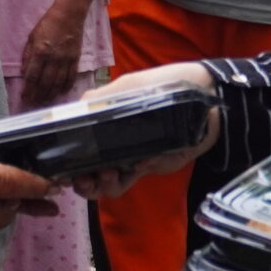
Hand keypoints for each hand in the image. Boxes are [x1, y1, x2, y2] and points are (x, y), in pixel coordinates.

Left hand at [18, 7, 86, 110]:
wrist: (69, 15)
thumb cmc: (47, 23)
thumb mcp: (31, 37)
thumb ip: (28, 55)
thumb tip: (24, 73)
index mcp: (40, 51)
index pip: (32, 76)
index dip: (28, 89)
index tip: (24, 97)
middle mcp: (53, 58)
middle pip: (45, 83)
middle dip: (38, 95)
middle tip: (33, 104)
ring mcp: (66, 59)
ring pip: (58, 83)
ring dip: (51, 94)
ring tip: (45, 102)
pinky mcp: (76, 59)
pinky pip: (71, 77)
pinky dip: (66, 87)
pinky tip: (61, 93)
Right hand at [64, 63, 219, 198]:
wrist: (206, 105)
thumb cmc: (167, 86)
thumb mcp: (131, 85)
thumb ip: (103, 98)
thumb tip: (77, 109)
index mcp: (99, 117)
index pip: (73, 139)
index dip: (64, 155)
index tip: (63, 166)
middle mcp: (106, 138)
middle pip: (82, 164)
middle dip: (79, 176)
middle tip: (84, 179)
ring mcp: (123, 154)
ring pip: (99, 178)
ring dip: (97, 183)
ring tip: (107, 176)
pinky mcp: (141, 167)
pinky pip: (121, 183)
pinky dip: (117, 184)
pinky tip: (125, 175)